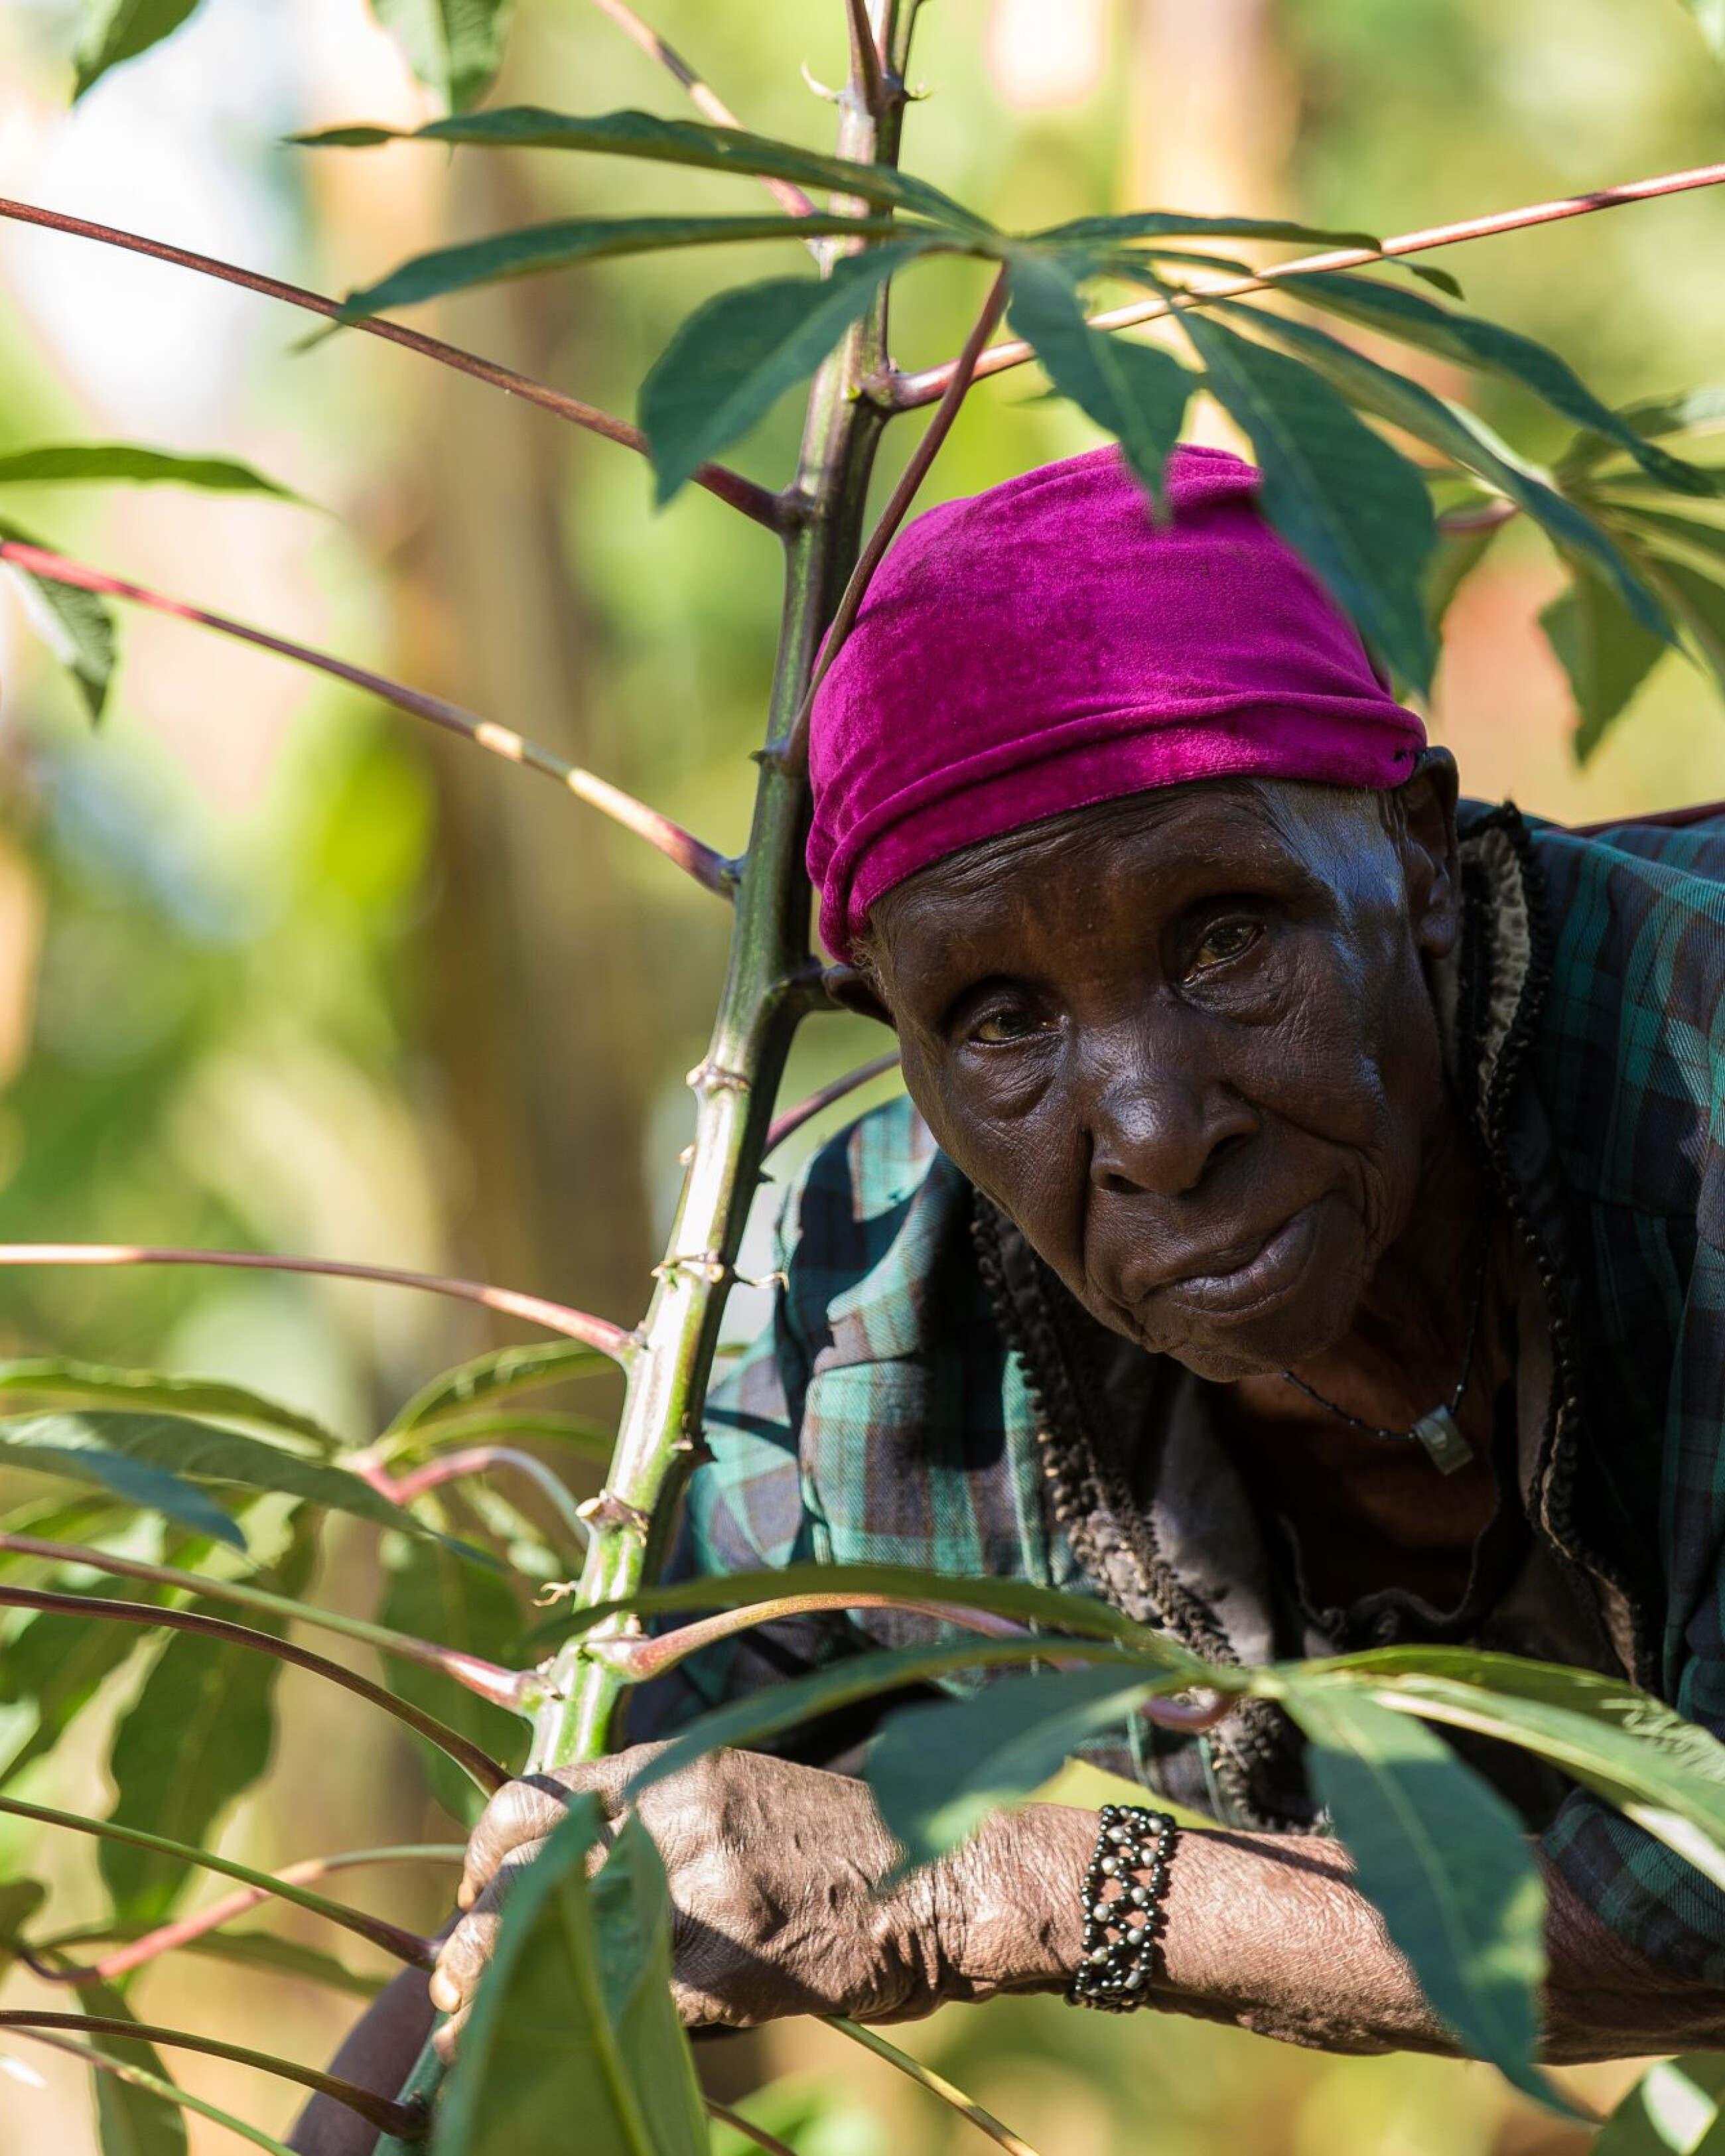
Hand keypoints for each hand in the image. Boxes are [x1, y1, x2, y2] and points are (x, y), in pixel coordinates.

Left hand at [428, 1743, 1093, 2049]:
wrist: (943, 1879)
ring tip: (483, 2025)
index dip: (484, 1856)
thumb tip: (568, 1859)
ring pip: (562, 1945)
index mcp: (675, 1764)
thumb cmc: (840, 1842)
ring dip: (512, 1990)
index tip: (476, 1895)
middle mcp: (676, 1813)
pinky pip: (629, 2001)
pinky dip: (593, 2026)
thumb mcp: (740, 1790)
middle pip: (526, 1877)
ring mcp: (702, 1889)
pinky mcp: (730, 1963)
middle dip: (477, 1937)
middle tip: (459, 1980)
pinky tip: (574, 2044)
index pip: (532, 1800)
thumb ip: (660, 1813)